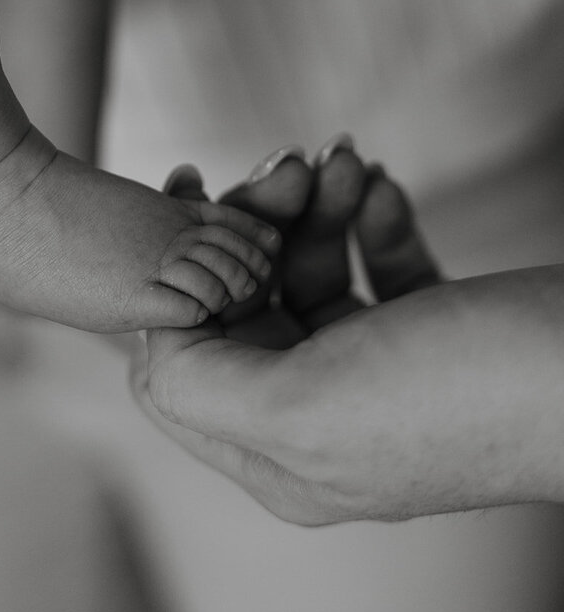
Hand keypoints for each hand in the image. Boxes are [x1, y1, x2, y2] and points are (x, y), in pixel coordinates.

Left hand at [134, 159, 563, 522]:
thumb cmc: (464, 395)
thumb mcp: (305, 408)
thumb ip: (200, 383)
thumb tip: (147, 342)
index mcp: (279, 454)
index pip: (180, 362)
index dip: (176, 275)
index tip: (190, 190)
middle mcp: (323, 420)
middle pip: (247, 306)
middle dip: (257, 222)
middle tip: (287, 163)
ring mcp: (383, 375)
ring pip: (310, 274)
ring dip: (319, 206)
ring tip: (347, 157)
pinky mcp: (437, 332)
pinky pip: (377, 261)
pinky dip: (375, 217)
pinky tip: (388, 185)